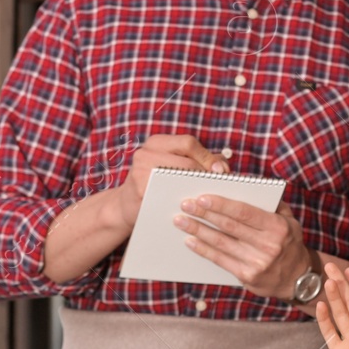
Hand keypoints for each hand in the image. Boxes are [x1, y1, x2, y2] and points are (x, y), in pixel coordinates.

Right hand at [114, 134, 228, 228]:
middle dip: (207, 175)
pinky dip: (184, 199)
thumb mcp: (172, 165)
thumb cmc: (156, 183)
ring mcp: (140, 171)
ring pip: (180, 178)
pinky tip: (193, 206)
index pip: (188, 143)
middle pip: (187, 162)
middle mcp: (146, 153)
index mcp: (156, 143)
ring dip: (198, 187)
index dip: (208, 157)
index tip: (221, 171)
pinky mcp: (140, 190)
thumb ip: (198, 160)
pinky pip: (170, 194)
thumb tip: (223, 165)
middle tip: (219, 186)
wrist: (125, 205)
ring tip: (208, 195)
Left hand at [176, 196, 313, 301]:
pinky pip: (220, 260)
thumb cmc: (288, 243)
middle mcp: (268, 245)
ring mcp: (257, 262)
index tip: (202, 197)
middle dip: (204, 214)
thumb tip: (246, 185)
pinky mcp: (247, 276)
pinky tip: (190, 241)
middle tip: (185, 204)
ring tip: (181, 221)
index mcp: (277, 227)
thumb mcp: (289, 221)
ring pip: (221, 243)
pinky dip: (203, 249)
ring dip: (198, 231)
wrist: (296, 278)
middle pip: (229, 226)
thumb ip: (271, 203)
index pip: (245, 212)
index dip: (222, 204)